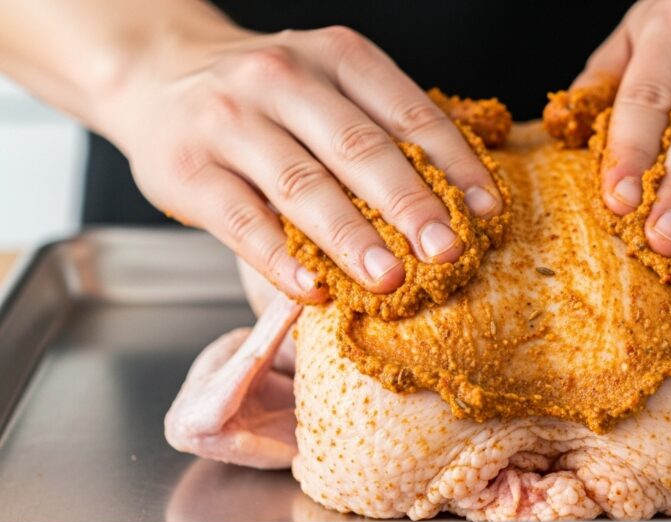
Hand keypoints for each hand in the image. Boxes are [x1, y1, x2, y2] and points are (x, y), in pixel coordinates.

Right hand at [101, 26, 503, 298]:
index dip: (453, 163)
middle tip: (448, 251)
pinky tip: (313, 289)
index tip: (487, 211)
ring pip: (300, 185)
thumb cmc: (266, 96)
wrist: (157, 73)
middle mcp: (283, 79)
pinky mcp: (186, 170)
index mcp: (335, 57)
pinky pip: (240, 220)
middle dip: (409, 204)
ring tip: (389, 279)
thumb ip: (378, 129)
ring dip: (351, 237)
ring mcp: (230, 122)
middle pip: (357, 147)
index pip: (407, 111)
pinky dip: (280, 259)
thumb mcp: (328, 85)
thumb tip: (455, 202)